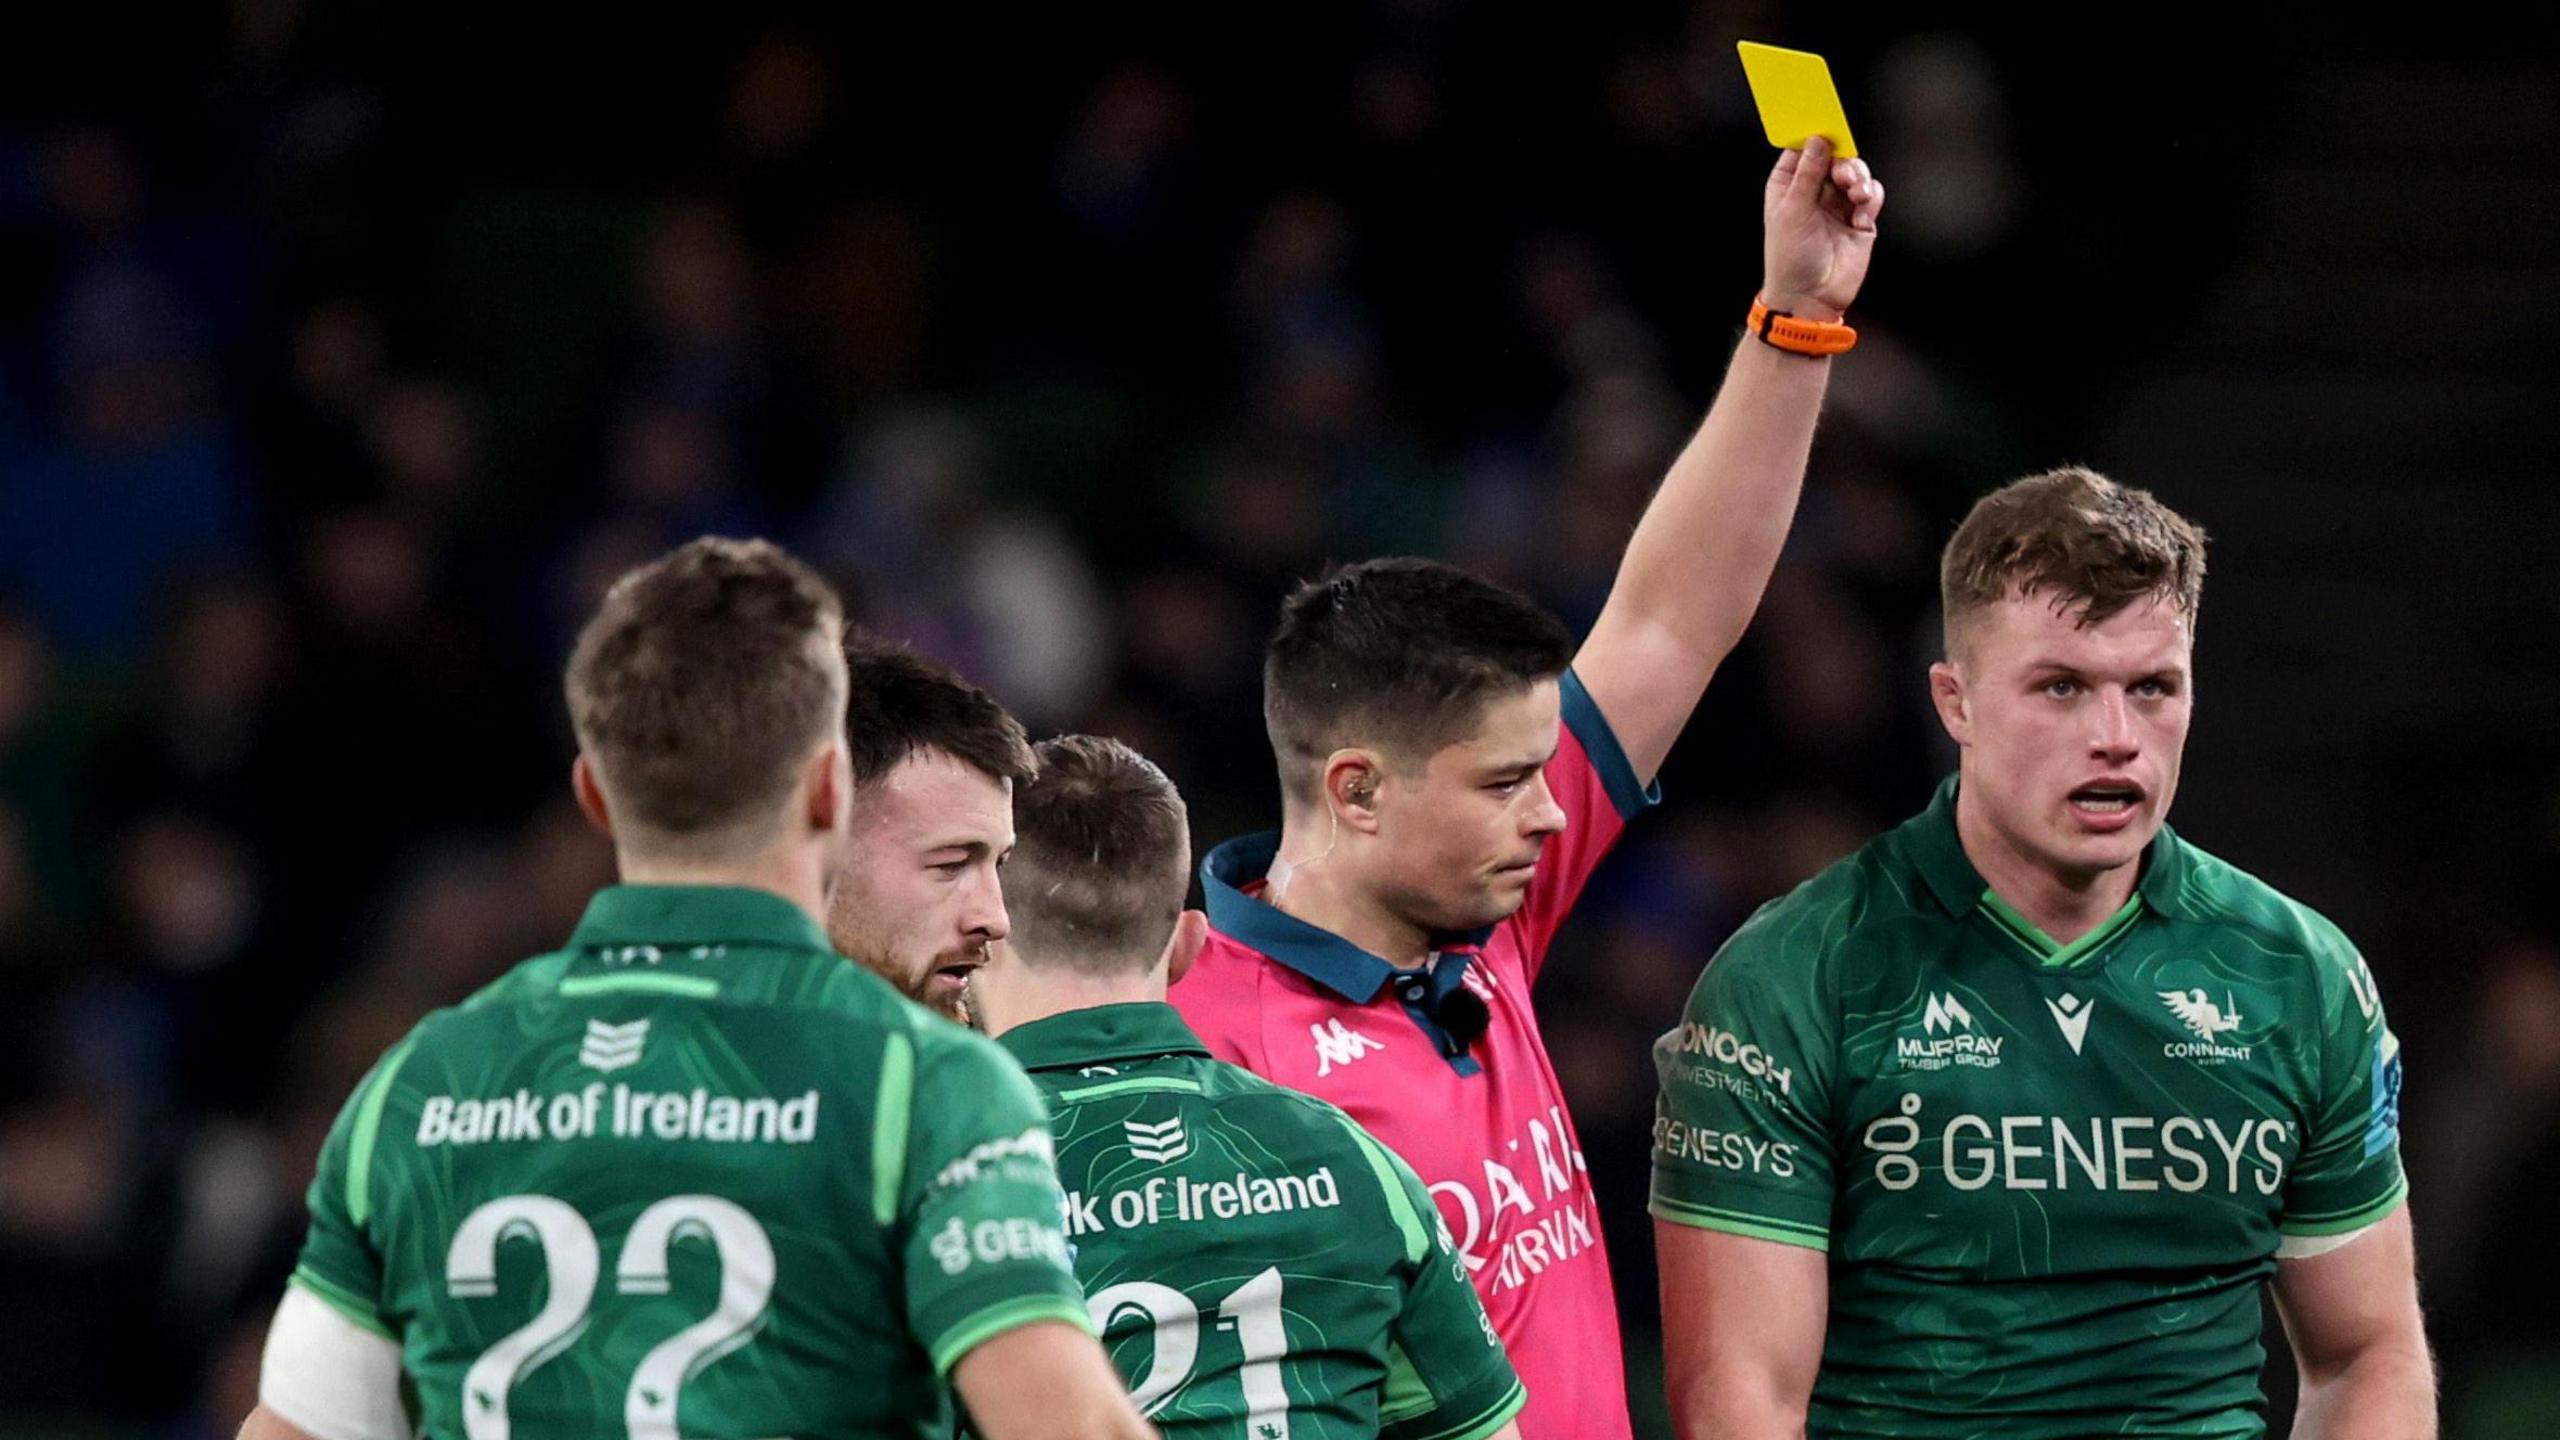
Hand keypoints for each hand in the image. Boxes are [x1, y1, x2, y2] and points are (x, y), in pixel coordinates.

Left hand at [1761, 135, 1882, 322]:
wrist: (1809, 298)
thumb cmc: (1789, 257)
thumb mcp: (1792, 211)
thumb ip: (1808, 173)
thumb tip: (1818, 139)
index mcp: (1789, 186)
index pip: (1803, 151)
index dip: (1815, 138)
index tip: (1827, 129)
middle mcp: (1814, 192)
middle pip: (1835, 158)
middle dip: (1844, 162)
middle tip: (1844, 176)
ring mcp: (1838, 206)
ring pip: (1856, 174)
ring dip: (1859, 178)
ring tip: (1855, 194)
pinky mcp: (1860, 221)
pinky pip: (1872, 196)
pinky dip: (1871, 198)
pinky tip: (1862, 213)